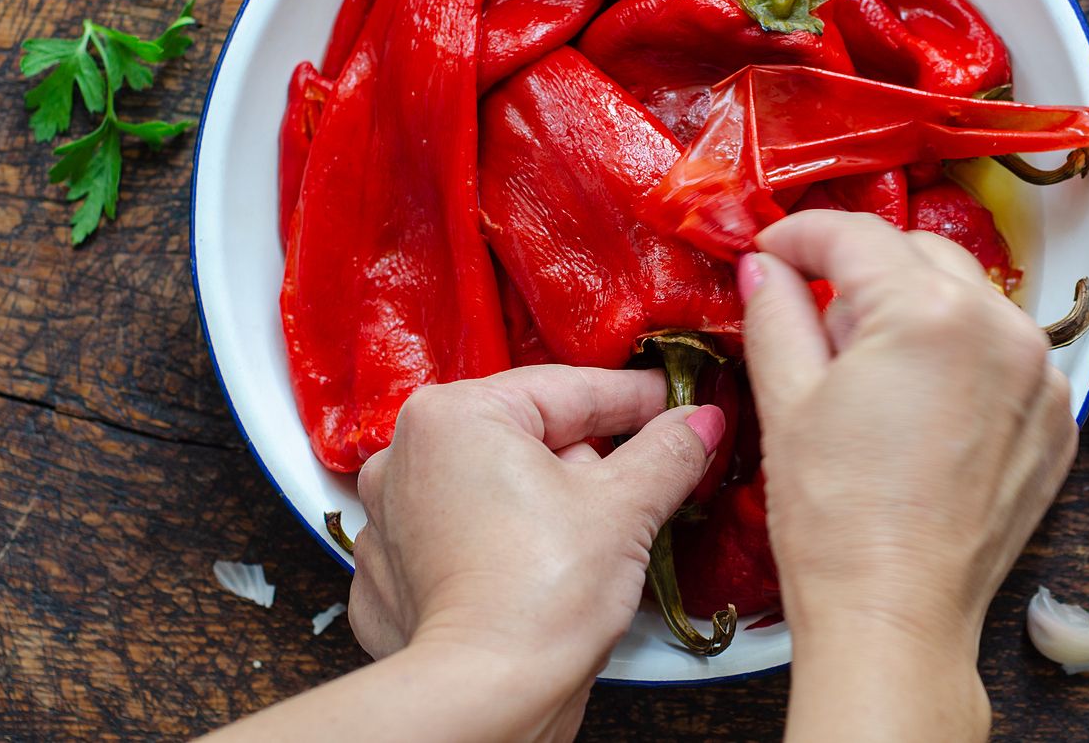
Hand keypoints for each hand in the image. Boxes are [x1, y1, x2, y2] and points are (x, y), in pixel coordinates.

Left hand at [347, 367, 723, 739]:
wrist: (482, 699)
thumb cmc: (539, 598)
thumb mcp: (626, 506)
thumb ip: (668, 450)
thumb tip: (699, 423)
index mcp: (456, 414)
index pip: (570, 390)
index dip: (637, 399)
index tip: (678, 406)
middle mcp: (406, 454)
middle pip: (529, 436)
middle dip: (587, 461)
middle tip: (636, 492)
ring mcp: (389, 517)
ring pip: (495, 485)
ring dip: (543, 503)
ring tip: (584, 544)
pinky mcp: (391, 574)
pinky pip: (462, 537)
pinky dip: (500, 546)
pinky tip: (535, 571)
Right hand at [740, 209, 1076, 740]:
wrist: (896, 617)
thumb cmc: (836, 519)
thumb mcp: (788, 402)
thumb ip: (777, 312)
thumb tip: (763, 265)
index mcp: (928, 311)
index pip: (856, 236)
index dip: (801, 234)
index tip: (772, 250)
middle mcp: (1000, 327)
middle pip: (918, 256)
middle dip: (861, 272)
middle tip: (813, 318)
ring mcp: (1039, 374)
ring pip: (967, 299)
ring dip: (916, 309)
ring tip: (868, 371)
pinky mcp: (1054, 418)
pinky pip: (1003, 352)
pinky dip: (961, 356)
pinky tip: (918, 404)